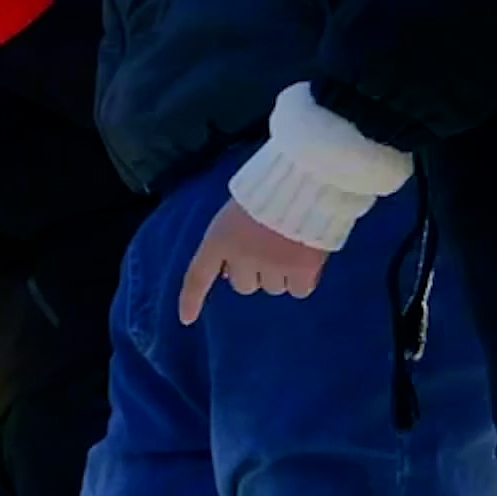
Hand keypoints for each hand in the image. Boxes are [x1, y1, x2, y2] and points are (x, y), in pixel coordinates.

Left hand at [178, 202, 330, 325]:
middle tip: (271, 247)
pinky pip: (299, 290)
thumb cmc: (272, 187)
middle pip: (243, 286)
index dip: (191, 299)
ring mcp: (272, 265)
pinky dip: (304, 279)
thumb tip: (230, 275)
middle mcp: (242, 257)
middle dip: (255, 272)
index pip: (198, 275)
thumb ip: (230, 240)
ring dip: (281, 274)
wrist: (310, 176)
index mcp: (220, 238)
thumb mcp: (237, 210)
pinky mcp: (302, 269)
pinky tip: (309, 257)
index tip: (186, 320)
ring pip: (272, 288)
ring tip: (292, 245)